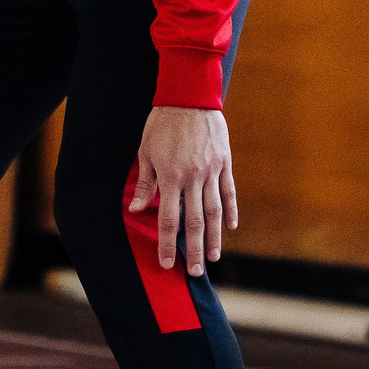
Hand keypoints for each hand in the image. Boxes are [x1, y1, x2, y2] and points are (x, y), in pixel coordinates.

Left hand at [130, 107, 236, 274]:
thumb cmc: (161, 123)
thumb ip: (145, 183)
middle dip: (192, 250)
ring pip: (214, 211)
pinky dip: (230, 211)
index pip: (168, 219)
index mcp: (170, 177)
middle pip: (194, 222)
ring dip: (213, 237)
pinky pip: (228, 191)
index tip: (166, 263)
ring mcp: (211, 171)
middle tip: (193, 272)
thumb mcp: (146, 151)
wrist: (189, 97)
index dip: (166, 243)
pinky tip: (229, 228)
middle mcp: (193, 178)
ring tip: (212, 258)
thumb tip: (138, 211)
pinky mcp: (224, 163)